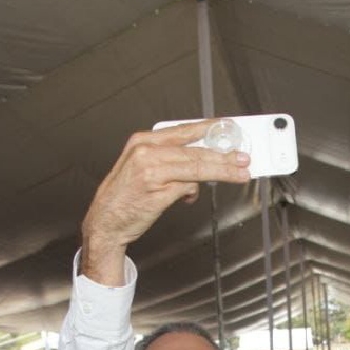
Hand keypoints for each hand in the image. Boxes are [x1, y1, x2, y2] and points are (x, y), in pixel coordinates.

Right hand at [80, 121, 250, 282]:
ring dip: (222, 171)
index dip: (209, 129)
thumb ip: (169, 159)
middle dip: (224, 155)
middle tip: (243, 159)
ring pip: (197, 167)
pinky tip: (190, 197)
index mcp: (143, 141)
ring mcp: (152, 171)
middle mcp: (146, 152)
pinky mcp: (158, 191)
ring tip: (239, 174)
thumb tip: (200, 159)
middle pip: (195, 150)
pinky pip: (187, 187)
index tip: (228, 128)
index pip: (184, 131)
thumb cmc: (125, 196)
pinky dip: (193, 192)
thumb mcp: (142, 167)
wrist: (105, 221)